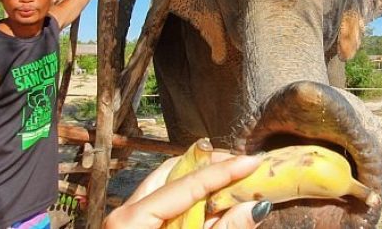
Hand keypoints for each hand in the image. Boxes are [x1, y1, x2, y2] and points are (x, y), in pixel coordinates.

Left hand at [103, 152, 270, 228]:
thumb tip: (255, 208)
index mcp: (133, 220)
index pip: (187, 183)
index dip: (224, 171)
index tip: (252, 161)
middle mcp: (126, 213)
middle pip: (174, 174)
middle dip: (211, 168)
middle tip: (242, 167)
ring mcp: (128, 221)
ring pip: (167, 185)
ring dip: (200, 181)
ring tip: (231, 181)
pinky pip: (163, 204)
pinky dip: (188, 200)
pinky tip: (210, 206)